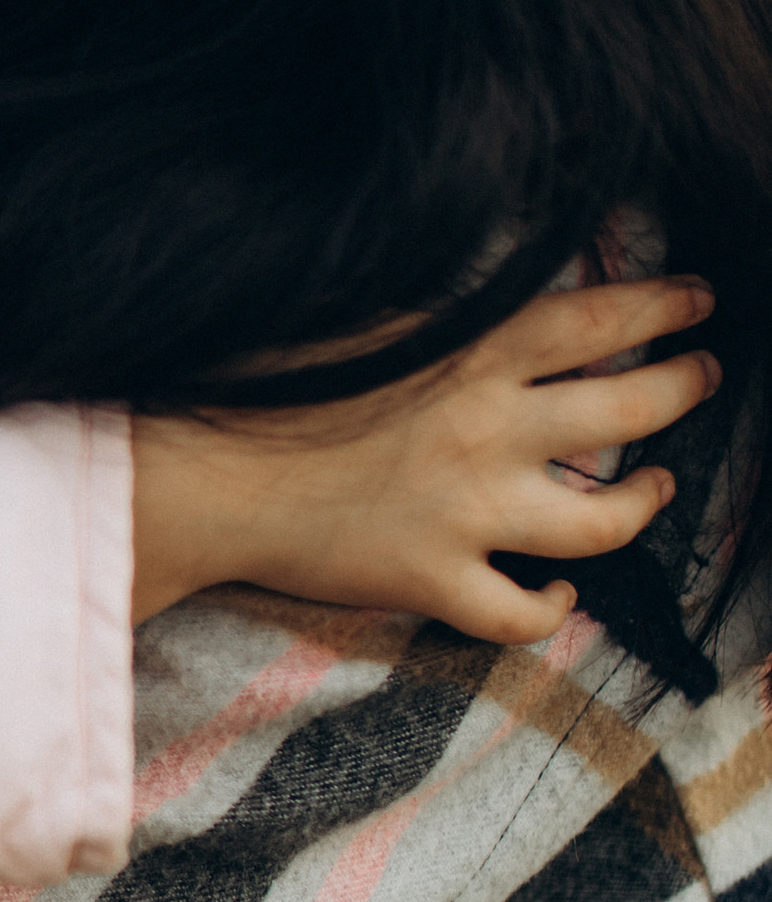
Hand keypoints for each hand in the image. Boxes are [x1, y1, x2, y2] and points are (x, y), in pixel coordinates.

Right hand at [130, 275, 720, 641]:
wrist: (201, 471)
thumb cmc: (262, 381)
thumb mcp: (361, 316)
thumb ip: (440, 309)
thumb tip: (491, 289)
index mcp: (470, 348)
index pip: (601, 317)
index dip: (665, 308)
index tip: (699, 302)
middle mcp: (487, 428)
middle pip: (630, 409)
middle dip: (682, 389)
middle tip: (700, 378)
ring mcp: (468, 512)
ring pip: (605, 520)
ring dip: (647, 501)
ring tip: (658, 485)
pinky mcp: (432, 580)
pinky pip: (524, 612)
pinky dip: (554, 606)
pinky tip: (561, 592)